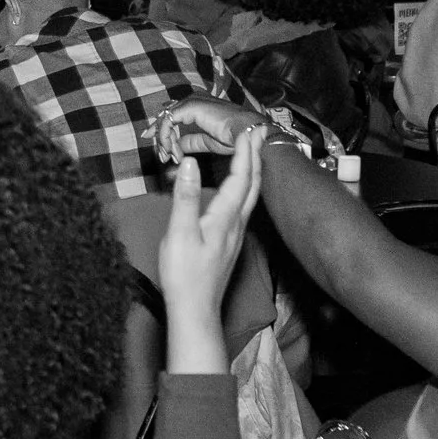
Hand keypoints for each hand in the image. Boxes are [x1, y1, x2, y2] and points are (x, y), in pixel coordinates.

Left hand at [150, 97, 268, 164]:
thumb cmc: (233, 137)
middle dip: (161, 140)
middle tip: (162, 157)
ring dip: (165, 142)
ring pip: (165, 121)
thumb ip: (190, 141)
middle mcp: (191, 100)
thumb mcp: (205, 141)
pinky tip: (173, 151)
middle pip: (165, 118)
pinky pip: (169, 122)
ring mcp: (190, 102)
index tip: (162, 153)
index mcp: (196, 106)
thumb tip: (176, 145)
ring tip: (169, 157)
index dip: (163, 135)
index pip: (171, 117)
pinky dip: (167, 138)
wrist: (247, 133)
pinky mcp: (189, 107)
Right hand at [157, 133, 260, 369]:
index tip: (248, 129)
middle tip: (259, 132)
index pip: (240, 177)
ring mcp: (235, 234)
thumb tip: (192, 163)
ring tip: (252, 152)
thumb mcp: (178, 233)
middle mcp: (237, 223)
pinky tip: (238, 188)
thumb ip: (186, 197)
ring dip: (253, 170)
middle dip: (256, 156)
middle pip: (253, 184)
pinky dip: (244, 187)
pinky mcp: (230, 242)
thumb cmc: (184, 273)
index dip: (245, 152)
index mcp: (225, 217)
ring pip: (250, 195)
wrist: (196, 309)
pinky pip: (243, 206)